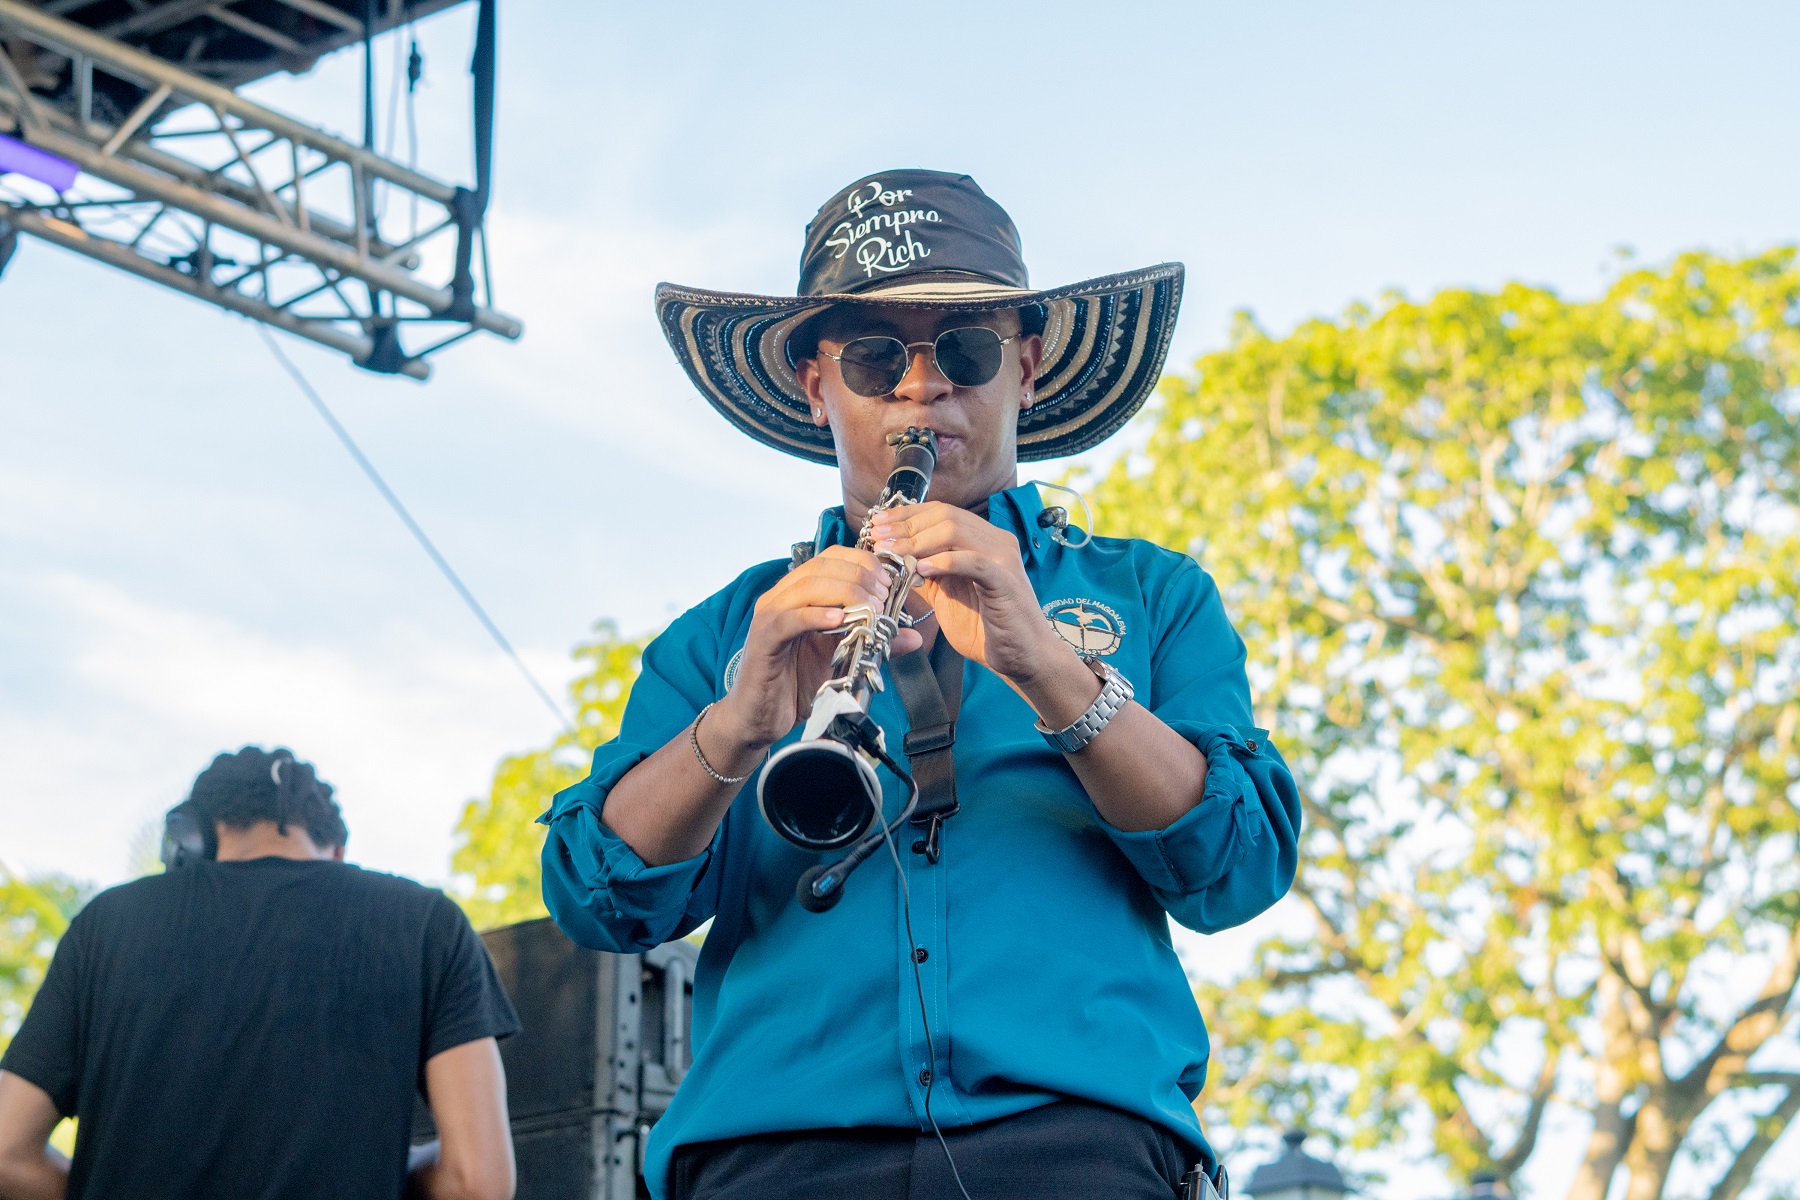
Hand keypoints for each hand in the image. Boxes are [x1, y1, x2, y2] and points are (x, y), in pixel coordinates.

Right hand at [711, 545, 923, 752]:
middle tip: (884, 597)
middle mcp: (783, 595)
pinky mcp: (763, 638)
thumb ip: (875, 643)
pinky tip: (839, 621)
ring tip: (870, 610)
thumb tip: (914, 636)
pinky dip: (816, 616)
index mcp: (801, 593)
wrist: (761, 717)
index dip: (864, 562)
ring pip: (809, 585)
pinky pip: (790, 618)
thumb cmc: (798, 684)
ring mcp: (770, 614)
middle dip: (860, 576)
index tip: (890, 582)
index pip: (833, 558)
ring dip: (845, 593)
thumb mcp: (844, 660)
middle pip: (823, 565)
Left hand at [868, 502, 1069, 689]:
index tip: (878, 524)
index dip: (907, 515)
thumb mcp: (948, 594)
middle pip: (945, 516)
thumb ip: (928, 572)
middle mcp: (996, 541)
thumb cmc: (986, 628)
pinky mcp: (1005, 580)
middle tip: (879, 539)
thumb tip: (895, 556)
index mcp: (983, 540)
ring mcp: (1002, 558)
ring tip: (894, 554)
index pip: (942, 512)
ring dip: (918, 541)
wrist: (1022, 657)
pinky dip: (944, 562)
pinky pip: (972, 561)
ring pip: (956, 531)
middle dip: (906, 526)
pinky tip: (921, 568)